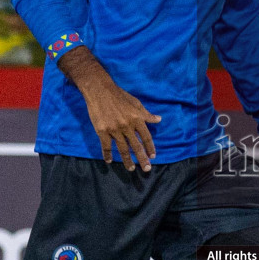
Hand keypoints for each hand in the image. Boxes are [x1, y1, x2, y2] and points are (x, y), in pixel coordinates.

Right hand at [58, 47, 160, 170]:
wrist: (99, 90)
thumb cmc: (119, 96)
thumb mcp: (136, 103)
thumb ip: (146, 114)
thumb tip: (159, 120)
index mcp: (136, 118)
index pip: (146, 136)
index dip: (150, 147)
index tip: (153, 156)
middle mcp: (127, 126)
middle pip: (136, 146)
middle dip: (142, 158)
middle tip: (147, 169)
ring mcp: (114, 129)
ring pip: (122, 149)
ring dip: (127, 160)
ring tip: (131, 169)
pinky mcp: (102, 131)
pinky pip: (106, 146)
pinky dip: (107, 154)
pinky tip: (109, 161)